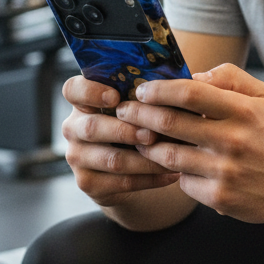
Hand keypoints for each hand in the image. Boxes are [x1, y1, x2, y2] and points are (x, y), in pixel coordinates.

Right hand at [61, 76, 179, 207]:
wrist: (130, 168)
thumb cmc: (140, 125)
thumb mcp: (140, 107)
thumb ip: (150, 94)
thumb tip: (189, 80)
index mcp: (83, 101)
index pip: (73, 89)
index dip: (91, 92)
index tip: (115, 97)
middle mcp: (73, 128)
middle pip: (92, 128)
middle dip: (125, 131)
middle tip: (152, 133)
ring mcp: (77, 157)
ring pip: (111, 159)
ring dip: (145, 159)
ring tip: (171, 155)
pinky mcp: (88, 182)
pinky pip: (121, 182)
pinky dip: (150, 179)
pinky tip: (172, 174)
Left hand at [115, 64, 263, 223]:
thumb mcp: (263, 98)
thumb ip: (230, 78)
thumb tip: (193, 76)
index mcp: (243, 111)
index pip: (190, 93)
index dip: (159, 89)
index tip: (142, 90)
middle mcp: (233, 140)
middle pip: (169, 123)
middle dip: (139, 115)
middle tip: (125, 111)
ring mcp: (225, 171)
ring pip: (168, 156)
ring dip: (148, 146)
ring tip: (141, 138)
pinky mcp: (220, 197)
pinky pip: (183, 182)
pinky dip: (175, 173)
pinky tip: (173, 166)